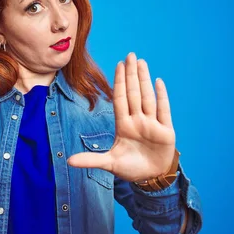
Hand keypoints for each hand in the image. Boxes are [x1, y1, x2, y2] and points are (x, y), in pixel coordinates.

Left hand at [67, 52, 175, 182]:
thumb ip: (91, 160)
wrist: (151, 178)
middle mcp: (138, 121)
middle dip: (131, 74)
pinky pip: (164, 110)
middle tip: (130, 55)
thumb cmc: (131, 168)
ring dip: (144, 80)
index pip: (120, 99)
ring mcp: (152, 125)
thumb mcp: (109, 164)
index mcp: (124, 126)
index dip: (119, 82)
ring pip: (148, 97)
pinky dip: (161, 96)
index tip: (118, 65)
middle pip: (134, 93)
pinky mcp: (166, 131)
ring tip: (141, 62)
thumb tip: (68, 161)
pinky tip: (158, 81)